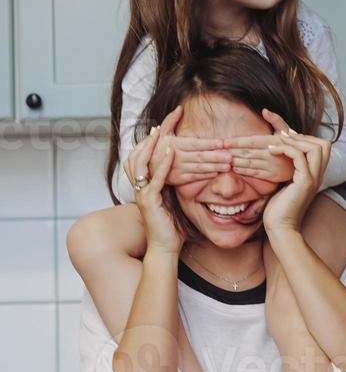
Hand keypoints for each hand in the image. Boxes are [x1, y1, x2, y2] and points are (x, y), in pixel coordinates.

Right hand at [122, 128, 182, 253]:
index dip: (149, 142)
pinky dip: (163, 164)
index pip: (142, 158)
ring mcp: (142, 193)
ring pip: (141, 163)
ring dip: (152, 146)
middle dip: (149, 138)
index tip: (160, 126)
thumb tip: (182, 169)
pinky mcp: (149, 201)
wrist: (165, 247)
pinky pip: (155, 178)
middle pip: (137, 156)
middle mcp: (139, 187)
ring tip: (161, 132)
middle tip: (160, 123)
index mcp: (144, 186)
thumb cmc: (170, 226)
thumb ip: (170, 184)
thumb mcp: (170, 199)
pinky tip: (170, 152)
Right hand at [146, 106, 232, 185]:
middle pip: (200, 156)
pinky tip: (216, 173)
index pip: (195, 143)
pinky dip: (205, 176)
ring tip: (227, 166)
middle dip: (216, 157)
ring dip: (214, 167)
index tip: (222, 143)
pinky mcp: (179, 179)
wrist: (146, 169)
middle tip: (230, 156)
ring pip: (200, 168)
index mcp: (176, 144)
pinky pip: (194, 177)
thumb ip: (171, 120)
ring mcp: (179, 169)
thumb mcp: (161, 133)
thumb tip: (180, 107)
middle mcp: (178, 157)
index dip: (209, 144)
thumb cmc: (156, 148)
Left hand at [223, 108, 294, 183]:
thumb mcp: (287, 131)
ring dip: (234, 161)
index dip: (235, 142)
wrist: (304, 165)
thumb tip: (264, 110)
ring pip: (248, 162)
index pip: (250, 141)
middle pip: (246, 152)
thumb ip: (276, 120)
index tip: (222, 142)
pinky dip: (243, 171)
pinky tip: (234, 168)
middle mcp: (271, 153)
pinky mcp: (271, 176)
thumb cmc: (292, 145)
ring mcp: (271, 165)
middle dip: (230, 151)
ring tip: (222, 159)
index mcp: (273, 140)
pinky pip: (254, 173)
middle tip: (216, 151)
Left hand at [262, 129, 330, 235]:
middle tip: (283, 137)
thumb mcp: (284, 185)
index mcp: (314, 175)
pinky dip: (285, 149)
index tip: (287, 137)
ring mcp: (313, 178)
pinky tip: (271, 151)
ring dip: (295, 140)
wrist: (280, 228)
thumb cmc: (279, 210)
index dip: (306, 138)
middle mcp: (317, 175)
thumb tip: (279, 160)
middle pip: (324, 145)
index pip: (322, 148)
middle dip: (303, 136)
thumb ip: (288, 172)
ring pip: (316, 147)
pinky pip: (299, 156)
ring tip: (276, 142)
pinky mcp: (304, 182)